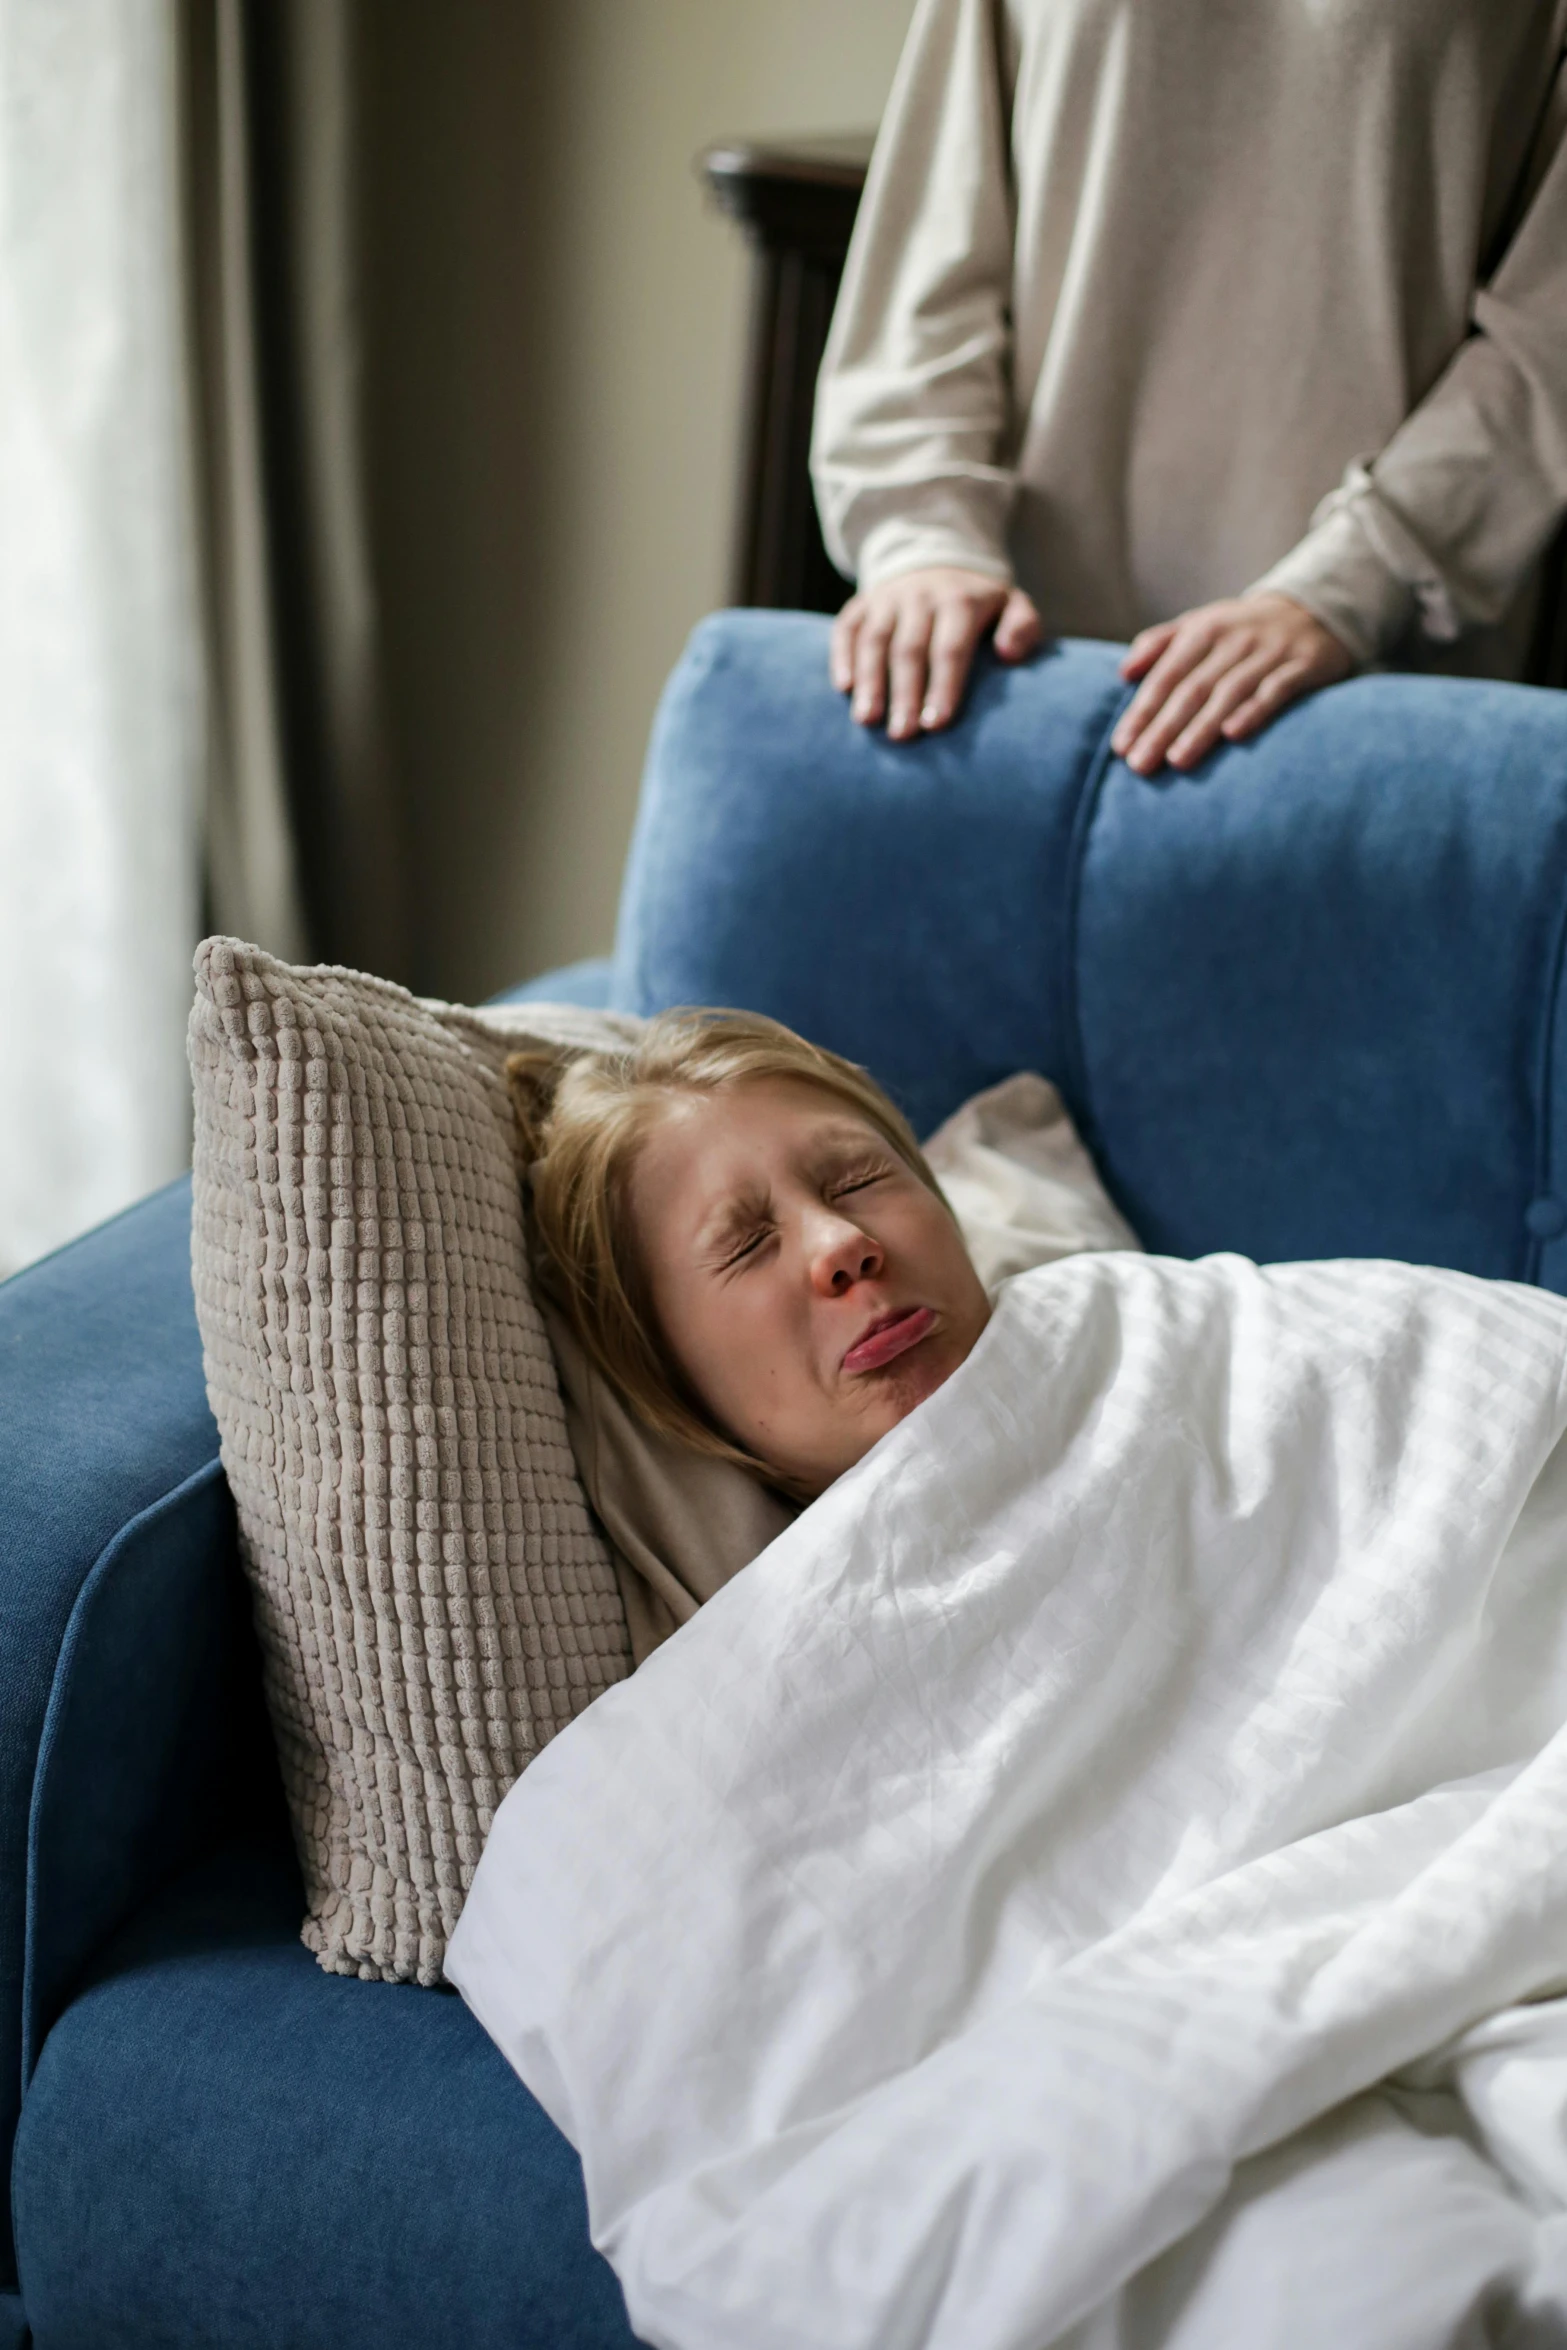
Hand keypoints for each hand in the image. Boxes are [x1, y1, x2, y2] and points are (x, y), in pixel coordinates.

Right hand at [831, 567, 1042, 742]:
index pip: (950, 648)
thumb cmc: (978, 602)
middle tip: (902, 735)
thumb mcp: (1012, 604)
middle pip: (909, 649)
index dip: (943, 686)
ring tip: (867, 720)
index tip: (936, 724)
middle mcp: (920, 596)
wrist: (936, 560)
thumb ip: (1023, 627)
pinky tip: (843, 688)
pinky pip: (846, 628)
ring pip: (874, 640)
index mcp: (959, 601)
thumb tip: (1009, 655)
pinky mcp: (861, 604)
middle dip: (904, 693)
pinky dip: (842, 656)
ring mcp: (887, 599)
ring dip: (869, 682)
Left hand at [1112, 593, 1353, 774]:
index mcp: (1203, 631)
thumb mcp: (1201, 624)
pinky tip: (1234, 734)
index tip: (1122, 746)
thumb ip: (1159, 644)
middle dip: (1163, 728)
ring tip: (1177, 761)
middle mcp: (1234, 640)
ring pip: (1229, 692)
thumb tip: (1124, 672)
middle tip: (1140, 764)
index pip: (1166, 676)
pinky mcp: (1302, 665)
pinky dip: (1254, 710)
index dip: (1142, 711)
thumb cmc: (1241, 630)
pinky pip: (1276, 690)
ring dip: (1202, 727)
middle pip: (1193, 689)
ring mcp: (1269, 652)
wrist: (1315, 610)